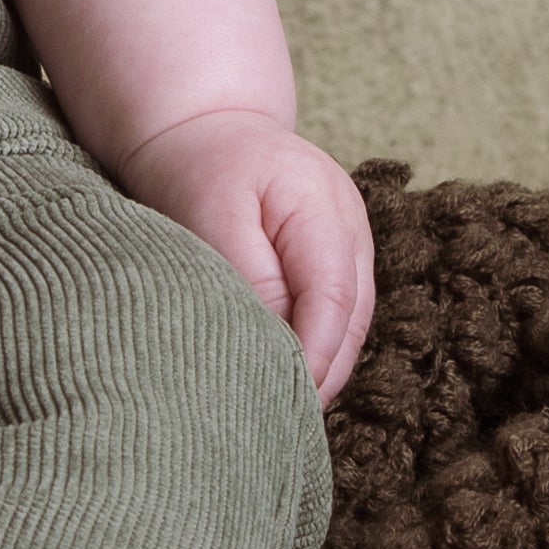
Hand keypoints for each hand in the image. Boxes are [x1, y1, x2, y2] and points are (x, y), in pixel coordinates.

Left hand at [115, 108, 373, 404]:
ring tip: (287, 414)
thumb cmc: (194, 165)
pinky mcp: (333, 253)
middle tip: (285, 426)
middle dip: (325, 374)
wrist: (198, 122)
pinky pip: (338, 312)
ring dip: (325, 367)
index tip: (287, 402)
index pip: (335, 300)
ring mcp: (349, 239)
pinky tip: (290, 378)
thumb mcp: (210, 214)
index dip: (316, 357)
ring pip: (352, 320)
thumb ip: (249, 276)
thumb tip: (277, 342)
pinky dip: (318, 346)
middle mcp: (350, 225)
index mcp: (324, 207)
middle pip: (354, 318)